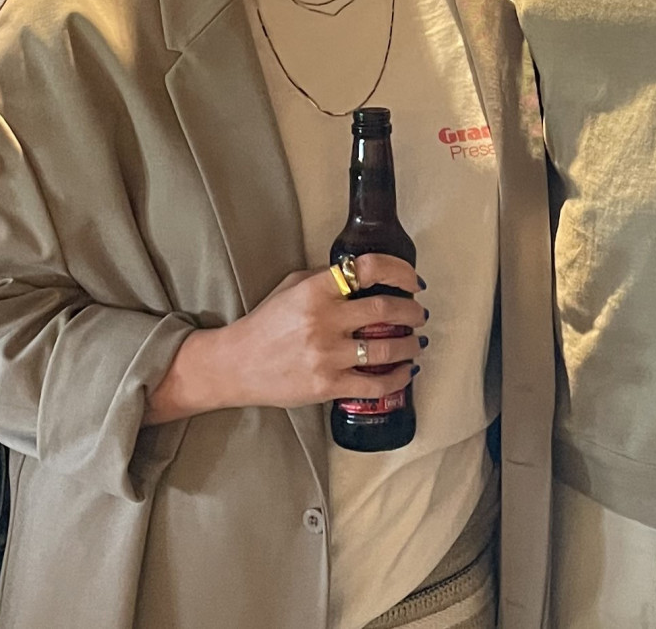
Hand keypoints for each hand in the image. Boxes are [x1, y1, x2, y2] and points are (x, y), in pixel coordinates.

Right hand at [146, 254, 426, 424]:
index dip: (399, 271)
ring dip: (409, 344)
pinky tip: (406, 372)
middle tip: (419, 314)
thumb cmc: (265, 322)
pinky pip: (373, 384)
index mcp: (316, 290)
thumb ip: (326, 277)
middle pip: (385, 311)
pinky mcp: (327, 386)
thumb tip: (365, 274)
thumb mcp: (292, 286)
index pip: (368, 269)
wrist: (235, 365)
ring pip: (386, 348)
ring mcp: (327, 355)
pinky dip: (397, 379)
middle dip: (412, 312)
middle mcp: (324, 320)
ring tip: (416, 342)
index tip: (412, 281)